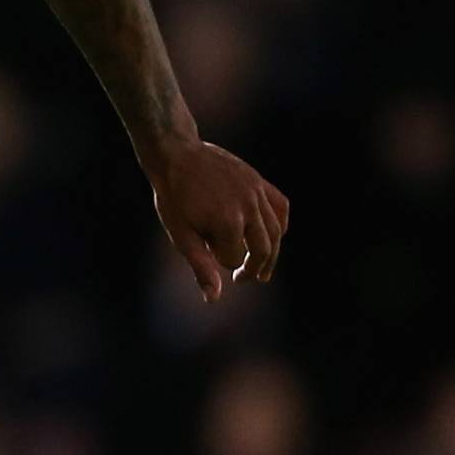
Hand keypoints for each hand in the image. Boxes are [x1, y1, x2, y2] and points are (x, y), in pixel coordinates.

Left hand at [143, 135, 289, 301]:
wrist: (176, 155)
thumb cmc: (173, 197)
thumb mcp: (180, 234)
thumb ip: (200, 266)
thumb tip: (214, 299)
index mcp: (228, 222)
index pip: (235, 259)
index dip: (223, 264)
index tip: (211, 261)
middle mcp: (248, 207)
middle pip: (263, 250)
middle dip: (254, 268)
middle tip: (244, 279)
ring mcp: (257, 193)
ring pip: (276, 231)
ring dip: (271, 253)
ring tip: (263, 268)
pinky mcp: (259, 181)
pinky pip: (280, 207)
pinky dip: (280, 225)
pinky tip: (273, 237)